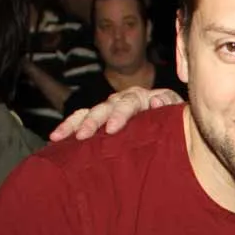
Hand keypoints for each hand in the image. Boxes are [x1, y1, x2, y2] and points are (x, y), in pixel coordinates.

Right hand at [49, 87, 184, 141]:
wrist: (175, 125)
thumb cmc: (178, 122)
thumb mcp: (179, 113)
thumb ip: (171, 106)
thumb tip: (156, 102)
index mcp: (144, 97)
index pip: (130, 102)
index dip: (120, 114)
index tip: (112, 129)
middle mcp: (124, 99)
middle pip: (106, 106)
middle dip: (93, 120)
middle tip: (84, 135)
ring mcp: (111, 107)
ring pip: (90, 111)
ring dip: (75, 123)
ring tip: (59, 136)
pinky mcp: (102, 117)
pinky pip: (82, 118)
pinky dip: (70, 126)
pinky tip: (56, 137)